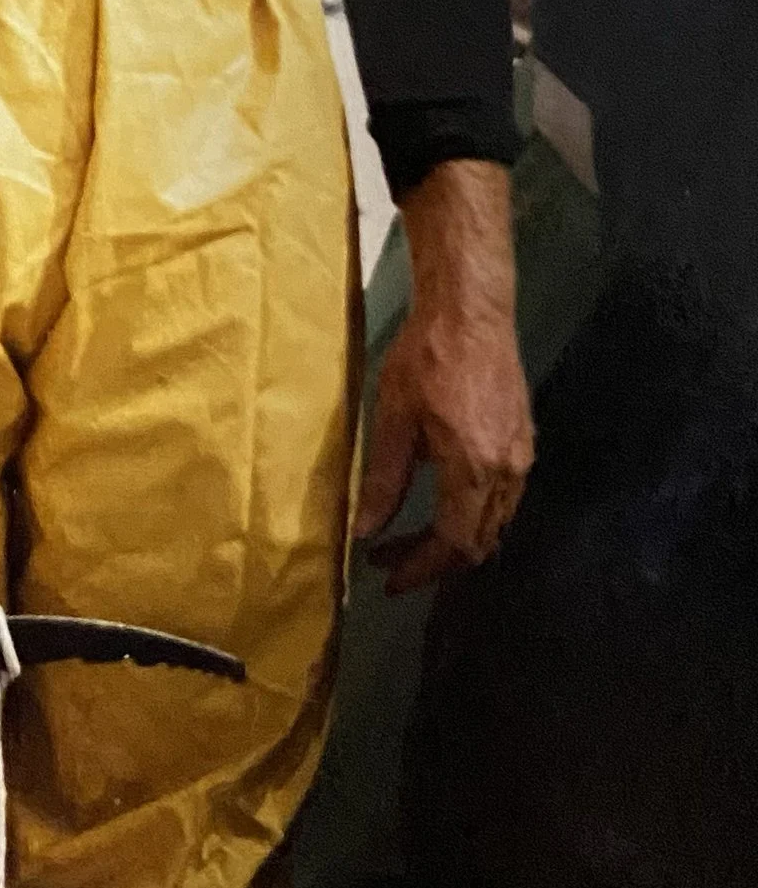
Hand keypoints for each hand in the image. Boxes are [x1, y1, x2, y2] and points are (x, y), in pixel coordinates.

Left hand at [356, 157, 534, 595]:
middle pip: (479, 543)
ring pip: (495, 523)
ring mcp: (522, 457)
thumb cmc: (426, 357)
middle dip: (436, 561)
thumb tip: (365, 531)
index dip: (420, 568)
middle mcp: (508, 473)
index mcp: (474, 470)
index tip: (388, 577)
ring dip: (456, 539)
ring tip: (411, 537)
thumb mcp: (393, 417)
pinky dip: (473, 514)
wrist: (471, 310)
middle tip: (392, 559)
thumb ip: (383, 480)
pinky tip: (442, 502)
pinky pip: (504, 499)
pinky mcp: (524, 440)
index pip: (453, 545)